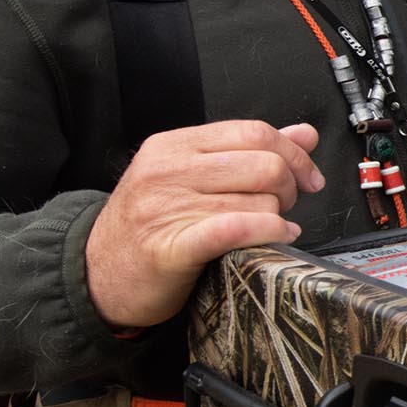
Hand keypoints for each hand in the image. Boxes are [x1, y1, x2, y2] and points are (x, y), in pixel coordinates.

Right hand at [84, 121, 324, 330]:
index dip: (293, 154)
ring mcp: (165, 208)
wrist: (96, 274)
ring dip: (279, 217)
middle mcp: (167, 171)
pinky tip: (277, 237)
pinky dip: (268, 233)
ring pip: (257, 201)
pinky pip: (236, 229)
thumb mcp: (192, 176)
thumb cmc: (150, 225)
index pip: (252, 131)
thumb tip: (305, 134)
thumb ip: (248, 152)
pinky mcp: (170, 248)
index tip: (310, 176)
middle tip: (286, 206)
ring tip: (272, 227)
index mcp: (174, 145)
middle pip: (263, 164)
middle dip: (289, 187)